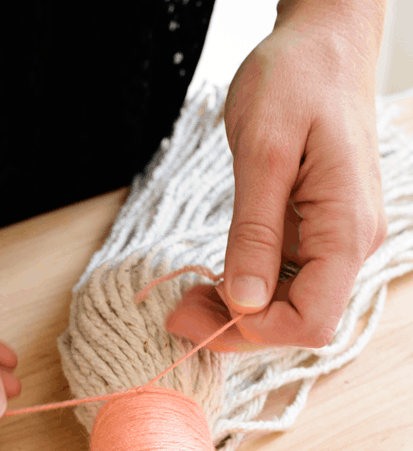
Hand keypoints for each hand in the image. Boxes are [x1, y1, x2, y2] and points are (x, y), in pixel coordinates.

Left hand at [167, 5, 387, 350]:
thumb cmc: (298, 78)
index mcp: (346, 229)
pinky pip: (286, 278)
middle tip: (178, 313)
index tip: (203, 312)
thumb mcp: (264, 154)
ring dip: (239, 311)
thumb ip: (254, 233)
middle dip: (239, 326)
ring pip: (290, 304)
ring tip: (189, 297)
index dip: (257, 331)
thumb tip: (245, 302)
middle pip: (299, 319)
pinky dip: (247, 287)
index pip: (312, 321)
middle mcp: (351, 243)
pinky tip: (214, 278)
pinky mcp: (319, 231)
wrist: (322, 40)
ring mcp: (337, 239)